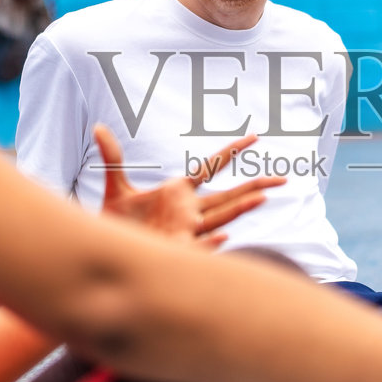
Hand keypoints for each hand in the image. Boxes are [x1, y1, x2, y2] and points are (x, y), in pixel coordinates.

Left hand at [94, 125, 284, 247]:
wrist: (110, 253)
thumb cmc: (118, 224)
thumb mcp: (115, 188)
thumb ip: (112, 159)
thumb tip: (98, 128)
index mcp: (179, 192)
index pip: (211, 168)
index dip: (232, 152)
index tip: (254, 136)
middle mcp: (189, 211)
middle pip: (228, 196)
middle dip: (254, 187)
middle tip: (283, 179)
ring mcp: (185, 231)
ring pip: (220, 219)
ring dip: (240, 209)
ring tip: (263, 199)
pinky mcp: (175, 250)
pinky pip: (198, 247)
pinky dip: (211, 244)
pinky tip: (225, 239)